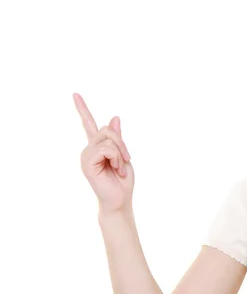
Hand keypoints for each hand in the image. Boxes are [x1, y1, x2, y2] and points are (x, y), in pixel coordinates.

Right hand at [73, 92, 134, 214]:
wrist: (120, 199)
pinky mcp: (87, 163)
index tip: (75, 93)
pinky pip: (106, 149)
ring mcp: (86, 155)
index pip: (88, 124)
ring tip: (119, 168)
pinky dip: (116, 158)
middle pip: (107, 129)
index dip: (82, 108)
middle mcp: (88, 149)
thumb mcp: (123, 155)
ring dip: (120, 153)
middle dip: (122, 143)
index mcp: (97, 146)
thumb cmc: (122, 180)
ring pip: (108, 139)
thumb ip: (117, 138)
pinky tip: (115, 170)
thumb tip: (115, 117)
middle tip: (126, 160)